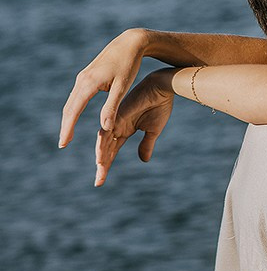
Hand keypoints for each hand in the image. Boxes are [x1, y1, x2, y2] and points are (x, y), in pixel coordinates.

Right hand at [60, 28, 148, 147]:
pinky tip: (75, 116)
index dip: (68, 128)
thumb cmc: (129, 64)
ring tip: (67, 134)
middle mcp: (82, 80)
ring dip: (68, 118)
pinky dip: (74, 108)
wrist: (130, 42)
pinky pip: (77, 95)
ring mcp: (83, 77)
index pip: (74, 111)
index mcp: (89, 83)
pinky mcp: (87, 75)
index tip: (64, 144)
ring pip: (71, 101)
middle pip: (69, 107)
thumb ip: (112, 107)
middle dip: (65, 126)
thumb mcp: (122, 87)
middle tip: (63, 144)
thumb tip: (105, 127)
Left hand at [94, 70, 174, 185]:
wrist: (162, 88)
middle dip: (102, 166)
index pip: (112, 151)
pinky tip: (101, 156)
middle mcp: (117, 126)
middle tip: (99, 182)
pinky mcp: (117, 115)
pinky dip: (103, 144)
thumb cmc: (160, 105)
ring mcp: (116, 120)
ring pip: (103, 142)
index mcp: (124, 130)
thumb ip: (146, 144)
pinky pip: (107, 131)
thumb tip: (143, 160)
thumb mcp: (154, 130)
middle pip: (105, 149)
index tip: (101, 181)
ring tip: (101, 171)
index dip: (107, 165)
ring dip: (102, 157)